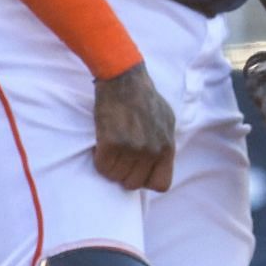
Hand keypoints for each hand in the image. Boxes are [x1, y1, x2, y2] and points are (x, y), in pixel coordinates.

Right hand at [93, 64, 176, 190]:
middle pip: (134, 184)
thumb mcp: (166, 122)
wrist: (125, 80)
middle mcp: (152, 151)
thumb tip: (159, 164)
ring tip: (111, 148)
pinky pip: (102, 167)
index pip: (161, 185)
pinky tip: (102, 145)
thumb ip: (164, 144)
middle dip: (124, 173)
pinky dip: (98, 159)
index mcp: (167, 147)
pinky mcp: (112, 143)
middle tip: (119, 157)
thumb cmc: (145, 99)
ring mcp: (132, 148)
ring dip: (110, 166)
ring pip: (115, 177)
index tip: (138, 170)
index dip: (146, 180)